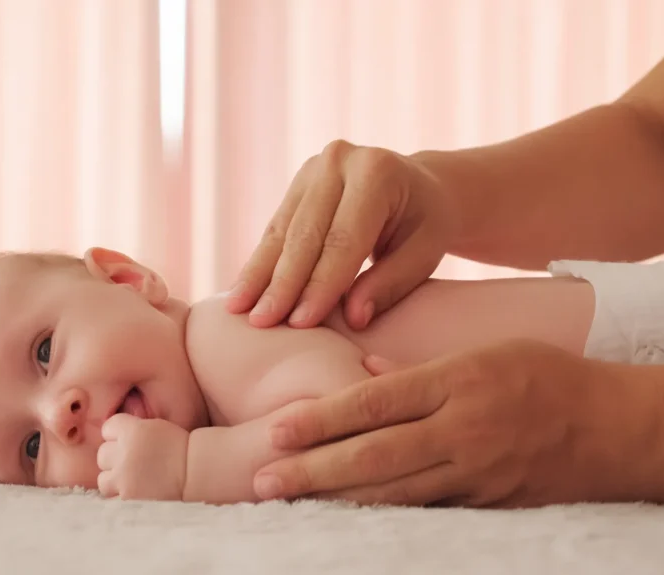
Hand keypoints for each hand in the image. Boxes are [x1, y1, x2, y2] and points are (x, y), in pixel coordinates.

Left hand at [96, 414, 189, 500]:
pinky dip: (121, 495)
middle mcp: (125, 451)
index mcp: (133, 430)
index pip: (108, 428)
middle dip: (114, 458)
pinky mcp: (127, 496)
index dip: (116, 434)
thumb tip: (111, 438)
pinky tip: (135, 492)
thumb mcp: (156, 428)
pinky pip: (113, 497)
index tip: (127, 440)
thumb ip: (133, 431)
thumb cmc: (181, 450)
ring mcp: (124, 476)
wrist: (196, 473)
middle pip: (103, 453)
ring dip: (114, 479)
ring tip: (130, 481)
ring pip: (103, 478)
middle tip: (131, 463)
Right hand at [226, 140, 456, 330]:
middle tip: (262, 323)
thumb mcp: (424, 253)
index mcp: (376, 172)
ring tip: (238, 310)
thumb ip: (391, 284)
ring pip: (281, 231)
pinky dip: (259, 263)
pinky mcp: (297, 185)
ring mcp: (312, 170)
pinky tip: (242, 291)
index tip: (300, 323)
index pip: (343, 239)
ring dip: (259, 275)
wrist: (419, 186)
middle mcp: (338, 161)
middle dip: (282, 283)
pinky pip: (275, 230)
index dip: (320, 284)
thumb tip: (354, 319)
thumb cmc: (425, 225)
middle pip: (305, 234)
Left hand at [252, 340, 653, 507]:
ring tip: (291, 501)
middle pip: (375, 454)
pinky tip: (348, 518)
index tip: (278, 430)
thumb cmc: (549, 377)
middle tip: (263, 480)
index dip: (322, 418)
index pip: (375, 401)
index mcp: (459, 381)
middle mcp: (464, 429)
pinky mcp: (490, 504)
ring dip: (337, 499)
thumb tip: (367, 372)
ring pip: (394, 491)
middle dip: (313, 469)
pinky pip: (427, 510)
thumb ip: (423, 368)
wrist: (620, 429)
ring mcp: (478, 472)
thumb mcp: (489, 351)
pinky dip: (385, 515)